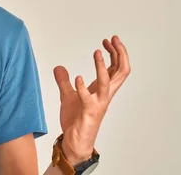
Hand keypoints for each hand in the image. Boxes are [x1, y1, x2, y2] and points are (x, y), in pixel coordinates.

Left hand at [53, 35, 130, 165]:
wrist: (74, 141)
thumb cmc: (76, 120)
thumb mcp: (67, 95)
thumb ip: (64, 81)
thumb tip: (59, 67)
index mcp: (102, 90)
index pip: (116, 68)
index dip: (115, 53)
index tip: (108, 40)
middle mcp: (104, 95)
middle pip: (121, 72)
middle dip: (120, 54)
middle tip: (113, 39)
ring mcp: (98, 104)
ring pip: (108, 83)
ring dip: (102, 66)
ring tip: (97, 52)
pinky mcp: (88, 113)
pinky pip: (88, 99)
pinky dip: (83, 88)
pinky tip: (78, 78)